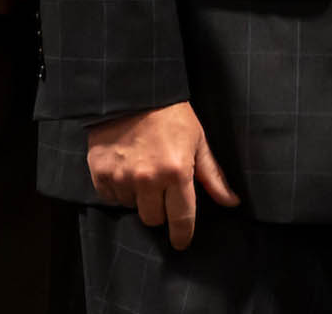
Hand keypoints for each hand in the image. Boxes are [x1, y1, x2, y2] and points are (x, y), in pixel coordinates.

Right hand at [87, 102, 239, 249]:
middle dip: (159, 209)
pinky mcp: (100, 172)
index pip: (181, 218)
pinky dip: (118, 189)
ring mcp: (121, 177)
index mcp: (176, 172)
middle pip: (153, 219)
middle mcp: (147, 179)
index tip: (181, 242)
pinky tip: (125, 168)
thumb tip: (231, 202)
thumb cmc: (171, 115)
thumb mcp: (198, 141)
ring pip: (131, 207)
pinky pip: (110, 196)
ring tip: (142, 170)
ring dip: (138, 197)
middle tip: (161, 189)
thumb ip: (212, 176)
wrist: (132, 91)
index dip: (182, 234)